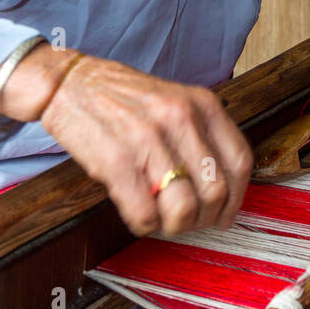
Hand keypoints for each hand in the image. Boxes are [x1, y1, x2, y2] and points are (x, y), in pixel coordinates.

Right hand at [0, 47, 251, 236]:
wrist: (69, 83)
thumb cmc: (124, 97)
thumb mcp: (176, 102)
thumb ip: (202, 135)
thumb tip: (223, 188)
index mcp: (203, 104)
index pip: (240, 161)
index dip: (237, 198)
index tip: (226, 214)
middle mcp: (182, 119)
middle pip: (216, 190)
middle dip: (206, 218)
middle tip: (190, 221)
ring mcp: (149, 139)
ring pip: (184, 208)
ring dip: (176, 226)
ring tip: (164, 220)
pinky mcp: (115, 161)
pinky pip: (144, 214)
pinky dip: (145, 225)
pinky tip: (139, 215)